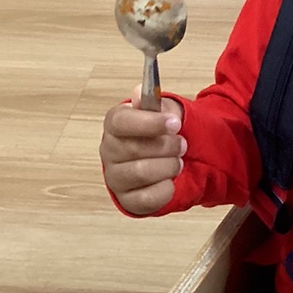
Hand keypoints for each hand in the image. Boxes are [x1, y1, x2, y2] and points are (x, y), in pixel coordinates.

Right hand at [100, 87, 185, 214]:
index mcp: (115, 123)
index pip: (122, 122)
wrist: (161, 159)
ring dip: (168, 166)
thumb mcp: (161, 111)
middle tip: (183, 144)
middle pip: (135, 149)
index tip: (175, 123)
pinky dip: (166, 189)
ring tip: (177, 161)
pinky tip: (170, 180)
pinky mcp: (127, 200)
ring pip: (141, 173)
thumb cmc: (158, 133)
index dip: (150, 123)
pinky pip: (147, 198)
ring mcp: (115, 177)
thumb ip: (152, 101)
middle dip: (167, 146)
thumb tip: (140, 93)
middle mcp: (109, 150)